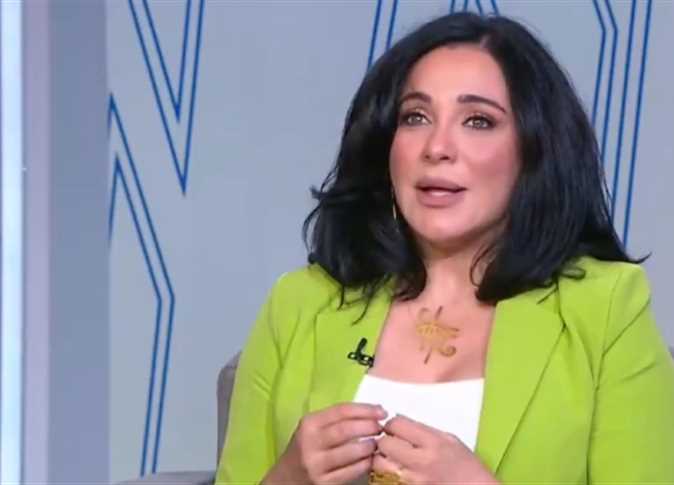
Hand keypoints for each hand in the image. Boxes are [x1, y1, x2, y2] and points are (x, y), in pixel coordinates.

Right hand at [263, 402, 386, 484]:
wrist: (285, 480)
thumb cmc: (305, 449)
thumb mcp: (312, 429)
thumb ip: (335, 420)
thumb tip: (371, 413)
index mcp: (309, 423)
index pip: (341, 411)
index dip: (365, 409)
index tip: (382, 411)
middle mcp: (310, 442)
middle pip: (346, 430)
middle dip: (369, 427)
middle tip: (382, 428)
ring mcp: (316, 465)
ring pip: (350, 452)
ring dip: (370, 446)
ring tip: (378, 443)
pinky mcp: (323, 483)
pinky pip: (351, 471)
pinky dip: (365, 464)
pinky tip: (371, 460)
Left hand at [373, 414, 499, 484]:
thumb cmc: (467, 466)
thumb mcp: (450, 439)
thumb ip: (424, 430)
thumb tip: (400, 423)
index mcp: (432, 443)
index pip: (397, 425)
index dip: (393, 424)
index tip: (395, 427)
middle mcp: (421, 462)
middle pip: (384, 443)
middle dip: (384, 440)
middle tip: (390, 441)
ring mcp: (413, 480)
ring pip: (379, 464)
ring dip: (381, 458)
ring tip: (391, 457)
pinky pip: (385, 480)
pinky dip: (386, 474)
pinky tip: (396, 470)